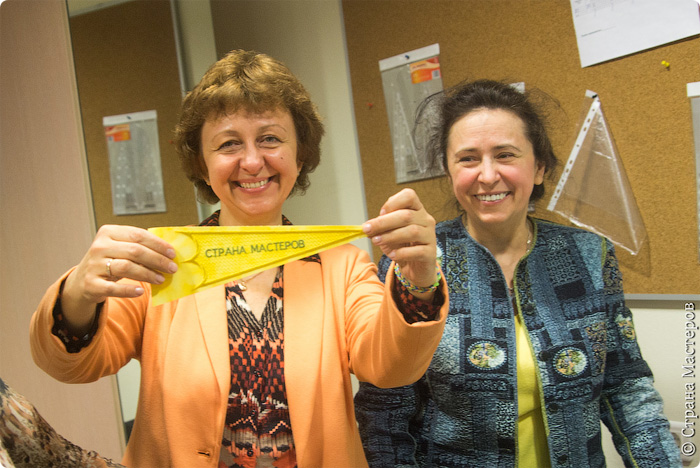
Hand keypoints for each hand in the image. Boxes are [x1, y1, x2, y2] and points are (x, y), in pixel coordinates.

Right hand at [61, 225, 176, 328]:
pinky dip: (128, 290)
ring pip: (126, 267)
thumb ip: (139, 247)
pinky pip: (113, 288)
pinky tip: (141, 291)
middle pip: (135, 251)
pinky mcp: (91, 284)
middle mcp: (99, 246)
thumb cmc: (109, 262)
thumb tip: (169, 253)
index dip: (158, 244)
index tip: (173, 253)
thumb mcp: (120, 249)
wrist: (82, 282)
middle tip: (172, 268)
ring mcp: (94, 265)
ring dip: (148, 274)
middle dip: (157, 260)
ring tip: (161, 279)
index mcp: (108, 232)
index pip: (138, 235)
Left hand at [363, 189, 437, 291]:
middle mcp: (426, 220)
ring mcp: (430, 236)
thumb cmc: (402, 246)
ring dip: (391, 236)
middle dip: (384, 222)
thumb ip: (380, 228)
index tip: (380, 214)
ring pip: (412, 231)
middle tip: (368, 229)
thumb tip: (368, 226)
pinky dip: (402, 253)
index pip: (409, 196)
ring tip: (376, 242)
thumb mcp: (388, 233)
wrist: (414, 267)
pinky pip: (418, 251)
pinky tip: (392, 255)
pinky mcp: (431, 253)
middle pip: (407, 215)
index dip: (393, 203)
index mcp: (416, 210)